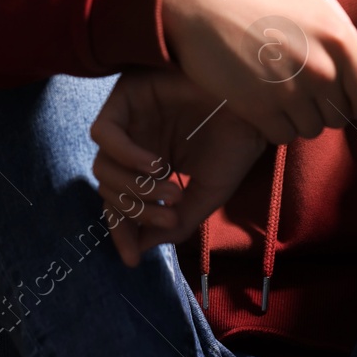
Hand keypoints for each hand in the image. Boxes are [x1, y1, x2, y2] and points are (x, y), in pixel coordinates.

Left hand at [88, 66, 268, 267]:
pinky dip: (125, 157)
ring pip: (101, 167)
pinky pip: (104, 133)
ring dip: (136, 190)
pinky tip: (156, 165)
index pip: (119, 204)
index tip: (134, 259)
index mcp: (149, 167)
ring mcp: (128, 121)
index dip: (122, 232)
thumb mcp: (206, 194)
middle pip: (108, 190)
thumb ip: (175, 223)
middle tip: (172, 216)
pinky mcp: (125, 97)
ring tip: (173, 191)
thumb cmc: (235, 142)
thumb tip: (139, 249)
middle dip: (138, 212)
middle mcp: (133, 144)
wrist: (255, 105)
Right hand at [161, 0, 356, 144]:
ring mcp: (290, 93)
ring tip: (282, 91)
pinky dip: (275, 125)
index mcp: (341, 37)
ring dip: (300, 116)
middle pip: (341, 116)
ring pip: (312, 129)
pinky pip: (282, 136)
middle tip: (304, 85)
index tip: (344, 90)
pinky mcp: (259, 109)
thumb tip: (351, 8)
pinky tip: (263, 100)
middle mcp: (322, 70)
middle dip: (326, 104)